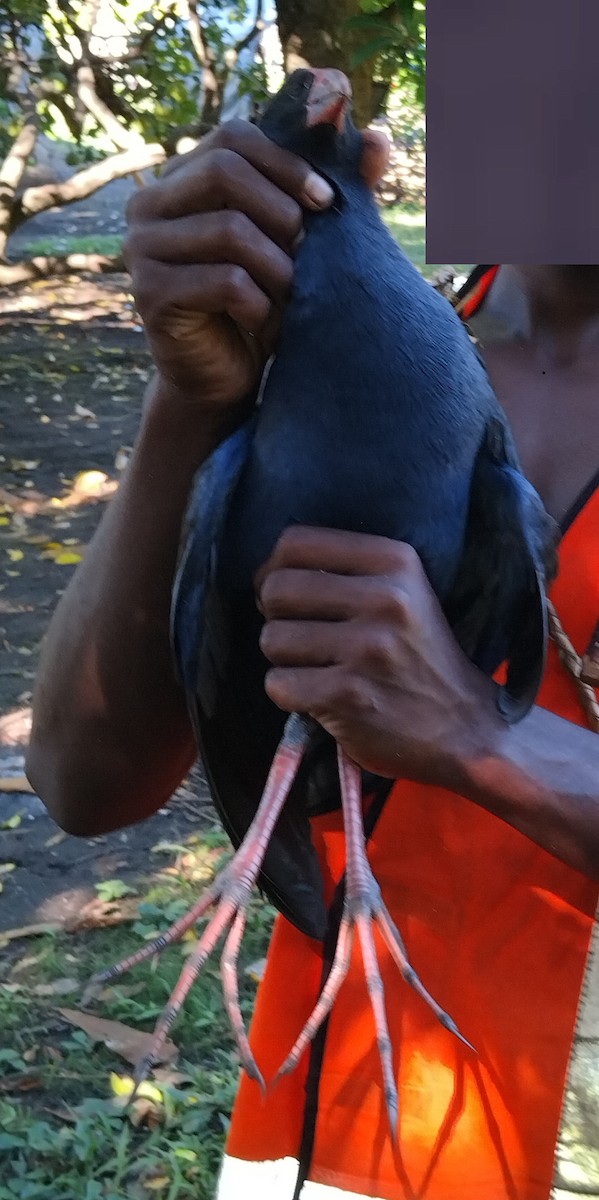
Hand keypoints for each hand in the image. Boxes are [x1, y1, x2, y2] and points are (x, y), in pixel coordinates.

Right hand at [125, 121, 388, 413]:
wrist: (223, 378)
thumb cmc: (260, 302)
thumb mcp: (296, 242)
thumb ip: (330, 190)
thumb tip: (379, 139)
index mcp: (180, 180)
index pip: (232, 137)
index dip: (285, 163)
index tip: (325, 201)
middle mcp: (149, 206)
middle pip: (223, 171)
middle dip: (281, 210)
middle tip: (306, 252)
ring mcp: (141, 250)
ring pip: (230, 230)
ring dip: (278, 268)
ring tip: (291, 297)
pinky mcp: (151, 295)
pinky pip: (226, 283)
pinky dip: (262, 307)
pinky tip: (270, 327)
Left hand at [257, 527, 498, 783]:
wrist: (465, 728)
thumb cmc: (419, 657)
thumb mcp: (403, 592)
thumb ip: (346, 572)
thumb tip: (267, 574)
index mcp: (396, 561)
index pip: (295, 543)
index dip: (274, 570)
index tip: (288, 596)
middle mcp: (385, 598)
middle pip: (277, 589)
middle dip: (276, 617)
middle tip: (301, 637)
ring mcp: (367, 648)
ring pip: (272, 638)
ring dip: (284, 659)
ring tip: (317, 669)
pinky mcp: (348, 695)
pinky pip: (278, 684)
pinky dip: (289, 694)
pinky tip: (319, 697)